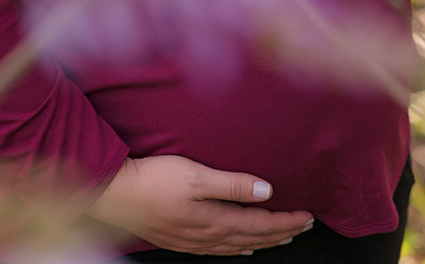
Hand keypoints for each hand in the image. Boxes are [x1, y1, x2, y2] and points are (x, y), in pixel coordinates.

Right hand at [86, 154, 312, 253]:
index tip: (308, 215)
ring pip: (238, 244)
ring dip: (264, 239)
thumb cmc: (155, 180)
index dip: (287, 220)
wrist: (116, 195)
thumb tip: (266, 190)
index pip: (261, 223)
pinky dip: (238, 246)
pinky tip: (242, 245)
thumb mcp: (197, 175)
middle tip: (305, 226)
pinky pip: (220, 248)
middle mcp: (208, 235)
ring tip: (282, 236)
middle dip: (282, 232)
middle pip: (254, 237)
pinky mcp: (181, 238)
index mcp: (214, 220)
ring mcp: (194, 240)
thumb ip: (232, 184)